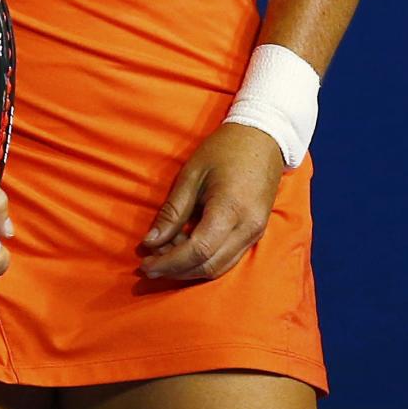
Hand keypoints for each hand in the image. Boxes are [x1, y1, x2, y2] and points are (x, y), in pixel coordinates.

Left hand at [138, 122, 284, 282]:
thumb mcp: (192, 174)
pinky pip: (229, 258)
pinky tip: (185, 250)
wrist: (262, 138)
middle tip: (149, 264)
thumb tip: (151, 242)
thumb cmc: (223, 150)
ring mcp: (256, 233)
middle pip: (208, 265)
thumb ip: (173, 211)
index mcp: (230, 209)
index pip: (198, 251)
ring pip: (219, 267)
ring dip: (189, 269)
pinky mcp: (257, 233)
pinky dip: (205, 260)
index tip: (146, 263)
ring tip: (163, 257)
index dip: (170, 262)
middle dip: (176, 270)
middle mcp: (247, 228)